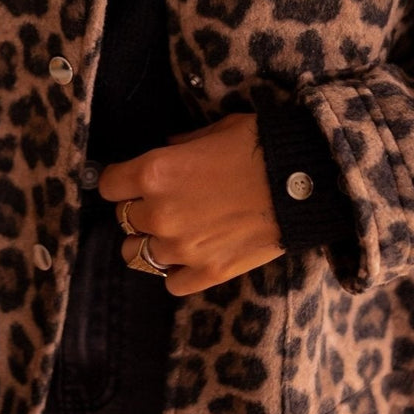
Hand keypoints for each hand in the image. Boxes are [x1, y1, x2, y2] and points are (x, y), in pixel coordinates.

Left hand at [96, 111, 285, 296]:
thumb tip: (168, 150)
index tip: (131, 182)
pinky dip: (177, 272)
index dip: (120, 182)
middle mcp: (160, 213)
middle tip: (163, 203)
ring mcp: (182, 248)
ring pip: (138, 255)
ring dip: (152, 242)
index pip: (109, 186)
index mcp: (155, 172)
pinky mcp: (208, 272)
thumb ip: (181, 145)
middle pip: (124, 220)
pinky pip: (171, 283)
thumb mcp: (216, 130)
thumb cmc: (260, 146)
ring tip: (174, 232)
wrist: (304, 181)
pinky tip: (192, 256)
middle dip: (140, 211)